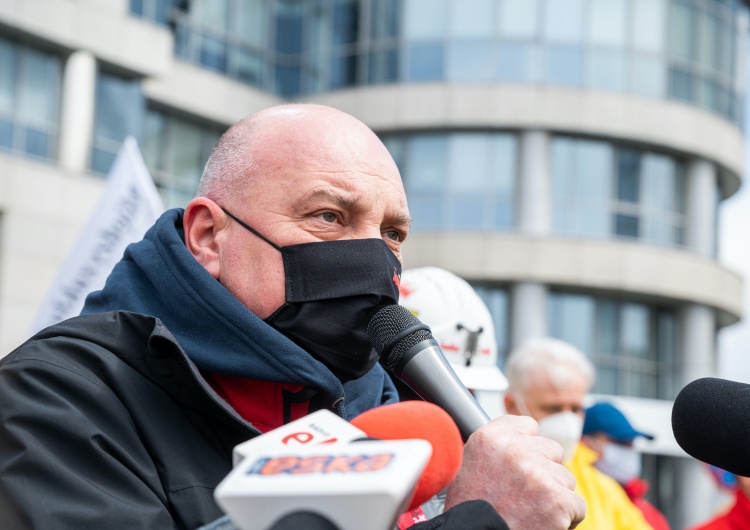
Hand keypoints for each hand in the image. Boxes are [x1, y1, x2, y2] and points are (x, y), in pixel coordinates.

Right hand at [444, 415, 585, 529]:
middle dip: (545, 472)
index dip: (527, 449)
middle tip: (524, 495)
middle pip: (552, 451)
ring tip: (530, 512)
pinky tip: (542, 523)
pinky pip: (577, 505)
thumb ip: (500, 445)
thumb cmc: (472, 510)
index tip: (520, 466)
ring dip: (554, 496)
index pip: (528, 426)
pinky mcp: (557, 500)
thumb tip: (528, 435)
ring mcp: (537, 474)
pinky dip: (565, 519)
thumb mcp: (471, 465)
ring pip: (566, 479)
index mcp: (490, 438)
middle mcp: (514, 450)